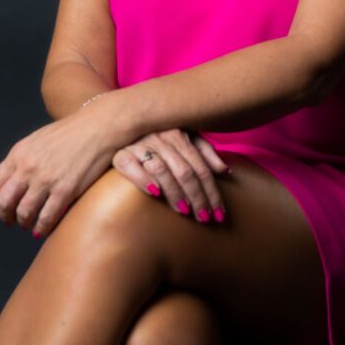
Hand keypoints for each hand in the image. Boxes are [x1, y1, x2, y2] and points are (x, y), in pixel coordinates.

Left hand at [0, 101, 119, 239]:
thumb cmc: (70, 133)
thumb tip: (10, 183)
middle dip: (5, 216)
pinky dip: (41, 228)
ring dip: (24, 223)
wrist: (99, 127)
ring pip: (23, 213)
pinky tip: (42, 230)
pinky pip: (46, 218)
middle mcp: (28, 168)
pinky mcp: (65, 190)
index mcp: (18, 154)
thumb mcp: (37, 140)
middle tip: (11, 221)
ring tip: (29, 225)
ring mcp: (46, 180)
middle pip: (4, 202)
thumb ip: (21, 159)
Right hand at [112, 129, 231, 223]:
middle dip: (197, 197)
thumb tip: (224, 170)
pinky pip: (131, 166)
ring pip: (162, 170)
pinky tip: (155, 193)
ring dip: (175, 192)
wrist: (120, 126)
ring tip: (184, 211)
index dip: (212, 192)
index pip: (201, 168)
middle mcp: (161, 137)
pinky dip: (143, 179)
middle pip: (185, 171)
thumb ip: (204, 152)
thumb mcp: (184, 137)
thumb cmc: (157, 135)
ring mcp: (140, 144)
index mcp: (179, 134)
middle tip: (204, 219)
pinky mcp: (120, 152)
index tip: (219, 213)